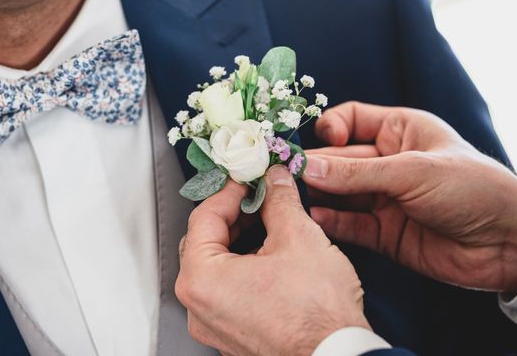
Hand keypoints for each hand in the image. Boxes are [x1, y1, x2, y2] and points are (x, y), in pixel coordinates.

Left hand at [175, 165, 370, 355]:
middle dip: (234, 214)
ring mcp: (215, 325)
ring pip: (217, 267)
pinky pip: (228, 291)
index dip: (230, 190)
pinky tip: (271, 256)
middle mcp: (199, 308)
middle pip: (205, 241)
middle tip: (259, 196)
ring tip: (269, 222)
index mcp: (202, 280)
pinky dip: (244, 267)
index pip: (204, 216)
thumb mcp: (299, 238)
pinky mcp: (233, 336)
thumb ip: (280, 200)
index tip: (248, 179)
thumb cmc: (317, 317)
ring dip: (240, 239)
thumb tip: (275, 181)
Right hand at [304, 102, 516, 293]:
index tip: (319, 143)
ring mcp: (385, 198)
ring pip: (340, 193)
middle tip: (288, 174)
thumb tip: (307, 169)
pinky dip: (332, 222)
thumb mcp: (413, 170)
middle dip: (316, 166)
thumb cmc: (472, 187)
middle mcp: (388, 163)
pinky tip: (316, 220)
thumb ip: (358, 173)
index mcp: (401, 131)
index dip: (330, 128)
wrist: (510, 243)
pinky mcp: (385, 232)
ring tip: (293, 199)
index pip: (351, 120)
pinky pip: (350, 224)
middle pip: (339, 159)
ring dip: (318, 195)